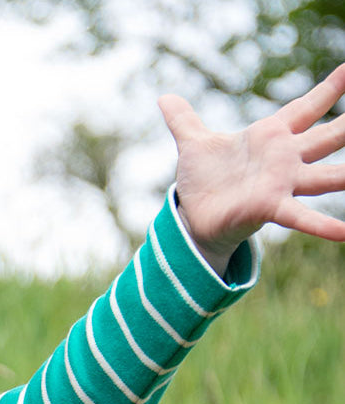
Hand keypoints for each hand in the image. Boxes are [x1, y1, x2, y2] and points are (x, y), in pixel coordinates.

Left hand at [159, 63, 344, 275]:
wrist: (192, 220)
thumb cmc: (202, 182)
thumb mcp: (193, 145)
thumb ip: (184, 120)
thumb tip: (165, 96)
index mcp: (271, 136)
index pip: (308, 106)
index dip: (331, 88)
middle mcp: (285, 159)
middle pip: (329, 136)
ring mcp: (282, 184)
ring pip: (327, 176)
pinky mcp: (269, 208)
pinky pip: (301, 217)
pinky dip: (324, 225)